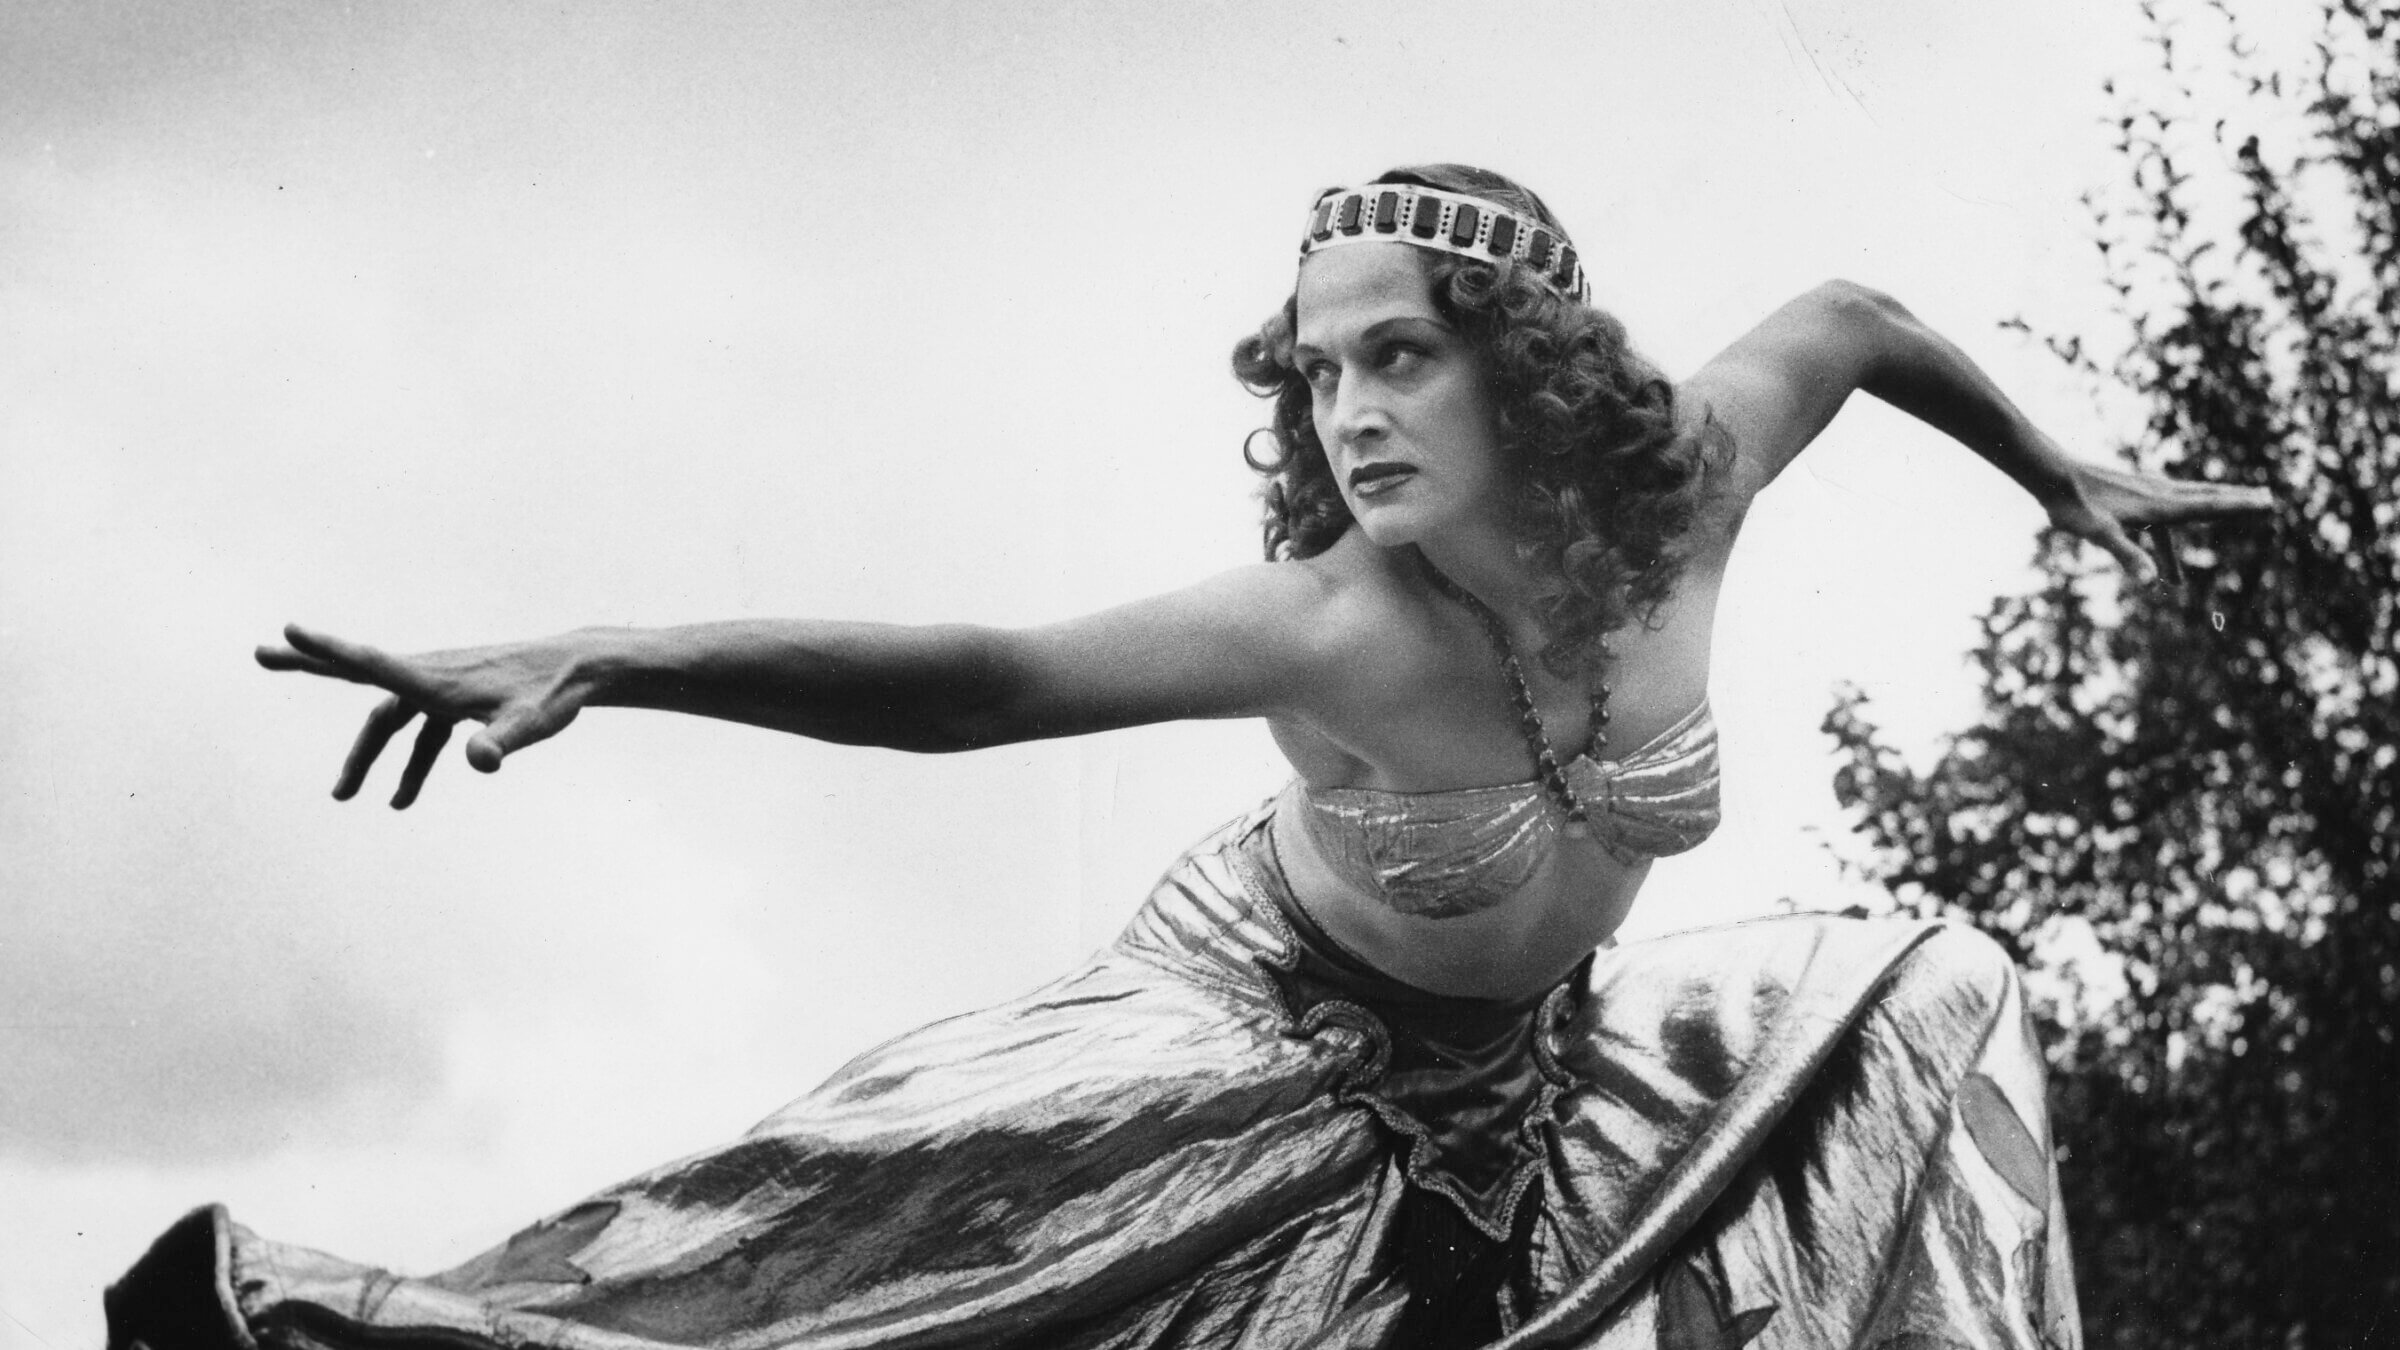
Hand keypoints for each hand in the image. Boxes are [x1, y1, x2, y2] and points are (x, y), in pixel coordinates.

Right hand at [256, 623, 593, 806]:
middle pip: (358, 670)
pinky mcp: (454, 699)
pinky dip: (409, 763)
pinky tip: (404, 800)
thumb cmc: (553, 695)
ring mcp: (439, 686)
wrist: (578, 672)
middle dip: (310, 664)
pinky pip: (419, 732)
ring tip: (344, 796)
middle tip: (259, 653)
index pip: (371, 662)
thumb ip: (500, 743)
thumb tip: (478, 762)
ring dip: (366, 756)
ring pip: (387, 719)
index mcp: (433, 677)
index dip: (328, 649)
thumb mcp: (529, 724)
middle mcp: (429, 675)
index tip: (288, 630)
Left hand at [2041, 462, 2275, 584]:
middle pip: (2207, 497)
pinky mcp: (2134, 491)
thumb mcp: (2099, 535)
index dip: (2238, 507)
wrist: (2052, 475)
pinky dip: (2183, 517)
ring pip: (2191, 498)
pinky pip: (2168, 506)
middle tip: (2269, 498)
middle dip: (2237, 500)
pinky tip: (2180, 532)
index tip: (2267, 503)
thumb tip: (2152, 582)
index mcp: (2158, 506)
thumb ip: (2127, 556)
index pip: (2207, 507)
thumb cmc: (2074, 507)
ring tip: (2242, 502)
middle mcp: (2158, 494)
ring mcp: (2147, 491)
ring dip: (2216, 503)